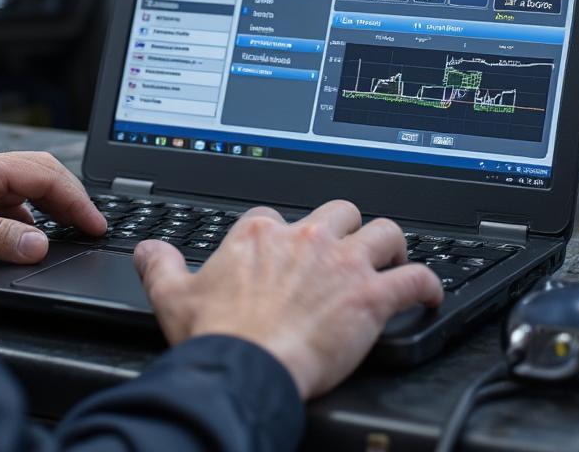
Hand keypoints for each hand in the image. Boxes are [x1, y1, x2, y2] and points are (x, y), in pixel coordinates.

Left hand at [0, 150, 105, 264]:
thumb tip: (39, 244)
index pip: (41, 174)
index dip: (73, 198)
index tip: (94, 222)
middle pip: (37, 173)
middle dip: (68, 196)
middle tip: (92, 224)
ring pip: (21, 188)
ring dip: (48, 207)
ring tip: (68, 230)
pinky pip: (3, 203)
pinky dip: (24, 218)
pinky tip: (26, 238)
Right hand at [134, 200, 442, 400]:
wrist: (246, 368)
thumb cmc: (216, 336)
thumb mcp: (172, 295)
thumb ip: (160, 265)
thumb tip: (148, 249)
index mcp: (260, 234)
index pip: (279, 216)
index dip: (285, 236)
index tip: (287, 255)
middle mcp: (304, 238)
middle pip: (339, 210)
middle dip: (345, 227)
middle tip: (345, 250)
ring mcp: (341, 263)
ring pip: (383, 231)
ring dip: (390, 245)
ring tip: (392, 259)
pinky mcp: (369, 296)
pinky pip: (413, 278)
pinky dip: (426, 284)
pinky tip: (429, 293)